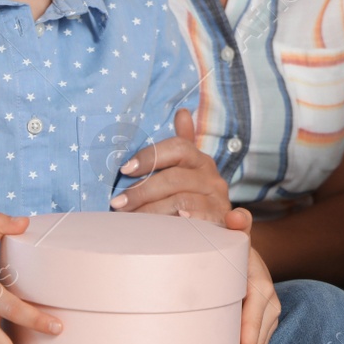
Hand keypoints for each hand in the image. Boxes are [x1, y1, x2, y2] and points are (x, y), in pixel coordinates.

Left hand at [111, 110, 232, 222]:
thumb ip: (182, 143)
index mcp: (200, 161)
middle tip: (118, 204)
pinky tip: (179, 221)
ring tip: (131, 221)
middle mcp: (212, 178)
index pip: (177, 148)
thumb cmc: (196, 197)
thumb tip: (183, 111)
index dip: (150, 156)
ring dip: (152, 212)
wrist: (221, 231)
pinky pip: (209, 220)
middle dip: (141, 191)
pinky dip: (193, 219)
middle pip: (174, 178)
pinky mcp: (225, 223)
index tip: (125, 169)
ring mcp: (219, 201)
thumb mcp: (188, 170)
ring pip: (181, 202)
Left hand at [225, 207, 279, 343]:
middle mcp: (267, 298)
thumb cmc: (228, 246)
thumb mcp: (232, 235)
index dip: (249, 338)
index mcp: (258, 281)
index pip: (254, 313)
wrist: (238, 250)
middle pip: (259, 335)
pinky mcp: (263, 323)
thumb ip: (237, 225)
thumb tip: (235, 215)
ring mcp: (268, 313)